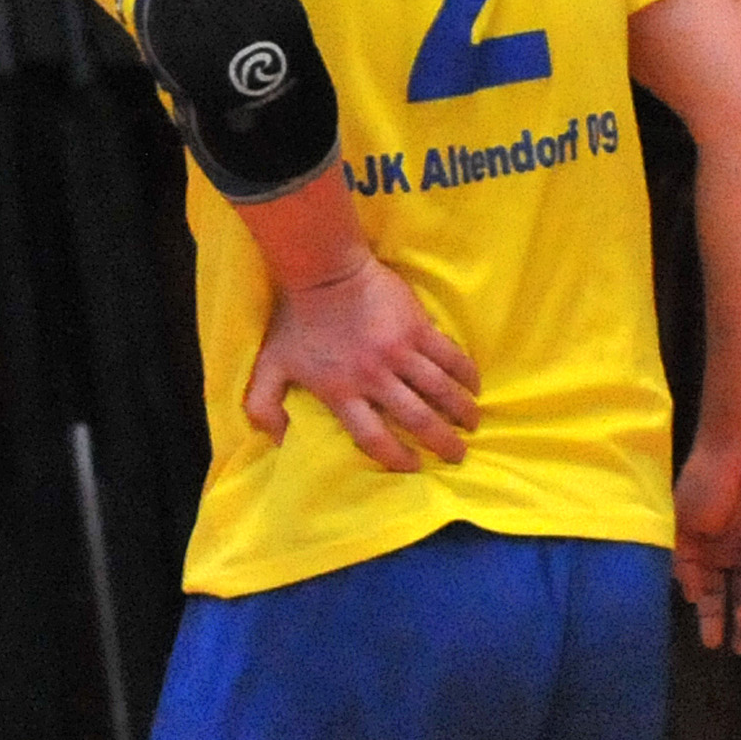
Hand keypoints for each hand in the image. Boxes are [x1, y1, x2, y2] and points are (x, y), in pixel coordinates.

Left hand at [242, 254, 480, 472]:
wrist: (324, 273)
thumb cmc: (296, 321)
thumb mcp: (269, 368)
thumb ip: (265, 407)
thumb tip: (279, 441)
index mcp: (342, 392)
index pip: (373, 437)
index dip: (395, 457)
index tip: (413, 466)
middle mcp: (374, 377)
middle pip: (416, 418)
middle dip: (441, 442)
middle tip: (457, 456)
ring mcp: (399, 351)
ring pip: (440, 389)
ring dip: (461, 410)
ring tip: (472, 425)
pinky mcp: (418, 327)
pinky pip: (450, 355)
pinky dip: (466, 372)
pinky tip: (475, 386)